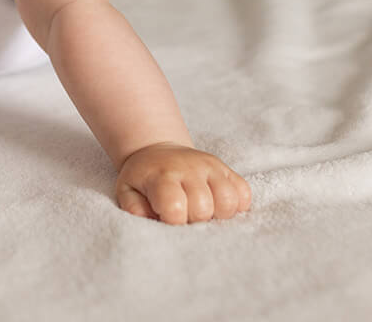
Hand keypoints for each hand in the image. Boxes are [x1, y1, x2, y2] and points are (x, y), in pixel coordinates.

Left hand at [115, 142, 250, 223]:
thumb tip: (147, 219)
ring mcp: (211, 167)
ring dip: (218, 215)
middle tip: (184, 216)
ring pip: (228, 201)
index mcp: (163, 177)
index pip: (175, 209)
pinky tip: (218, 205)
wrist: (158, 150)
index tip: (166, 219)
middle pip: (203, 208)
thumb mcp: (127, 190)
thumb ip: (133, 208)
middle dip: (194, 221)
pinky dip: (236, 205)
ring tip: (203, 213)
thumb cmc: (143, 178)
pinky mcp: (226, 169)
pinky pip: (244, 192)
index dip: (172, 222)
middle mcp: (190, 169)